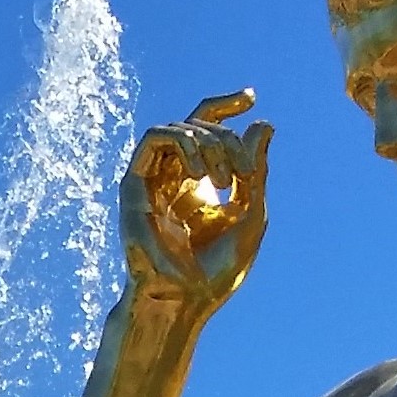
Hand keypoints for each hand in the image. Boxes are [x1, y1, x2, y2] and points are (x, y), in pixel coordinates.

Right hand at [123, 92, 272, 322]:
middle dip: (228, 139)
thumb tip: (263, 122)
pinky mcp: (134, 185)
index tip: (251, 97)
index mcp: (200, 184)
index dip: (226, 106)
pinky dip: (182, 143)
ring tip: (226, 179)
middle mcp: (174, 178)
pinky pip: (154, 139)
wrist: (185, 299)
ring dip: (208, 143)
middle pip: (197, 125)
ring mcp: (153, 181)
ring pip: (177, 128)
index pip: (206, 129)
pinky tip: (199, 173)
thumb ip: (256, 170)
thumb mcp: (251, 213)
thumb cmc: (217, 270)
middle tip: (244, 174)